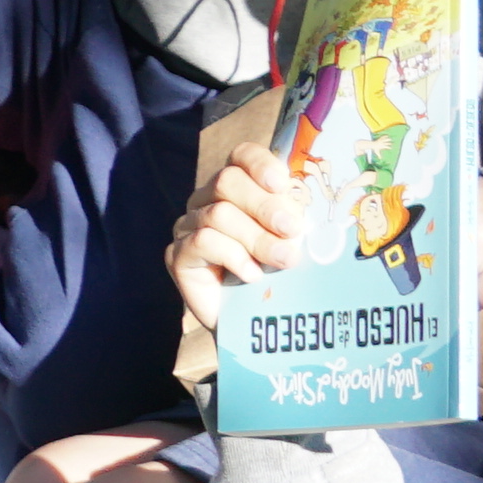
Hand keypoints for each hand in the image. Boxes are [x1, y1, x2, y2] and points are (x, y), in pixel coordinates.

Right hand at [168, 144, 304, 307]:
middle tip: (293, 231)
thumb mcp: (290, 241)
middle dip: (265, 206)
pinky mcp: (177, 255)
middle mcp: (206, 201)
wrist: (253, 325)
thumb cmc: (276, 278)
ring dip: (258, 239)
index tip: (282, 184)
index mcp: (236, 189)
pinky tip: (251, 275)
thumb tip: (305, 208)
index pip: (240, 157)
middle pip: (227, 181)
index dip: (260, 164)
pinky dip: (234, 257)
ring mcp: (187, 227)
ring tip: (284, 261)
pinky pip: (203, 241)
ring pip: (218, 214)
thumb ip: (292, 217)